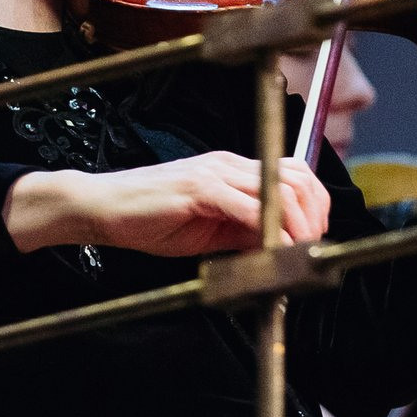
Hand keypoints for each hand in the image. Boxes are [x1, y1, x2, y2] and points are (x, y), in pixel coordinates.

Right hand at [4, 152, 332, 257]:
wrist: (100, 207)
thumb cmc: (149, 219)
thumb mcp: (208, 230)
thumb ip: (244, 233)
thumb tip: (281, 249)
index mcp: (233, 170)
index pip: (293, 173)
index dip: (315, 205)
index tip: (316, 237)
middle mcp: (228, 164)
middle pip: (296, 176)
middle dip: (315, 213)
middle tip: (313, 247)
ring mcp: (214, 173)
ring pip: (278, 188)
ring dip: (297, 224)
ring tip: (298, 251)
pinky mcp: (198, 189)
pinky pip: (246, 207)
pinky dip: (268, 229)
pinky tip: (272, 249)